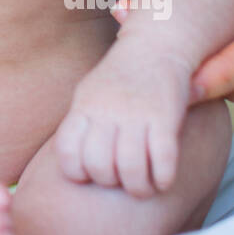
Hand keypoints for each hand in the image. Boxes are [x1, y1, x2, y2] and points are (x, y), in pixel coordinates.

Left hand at [55, 44, 191, 196]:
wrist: (156, 46)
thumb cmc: (121, 78)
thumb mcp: (89, 94)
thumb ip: (81, 127)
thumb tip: (75, 164)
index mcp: (85, 106)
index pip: (68, 152)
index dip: (77, 173)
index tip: (90, 174)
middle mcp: (108, 110)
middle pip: (98, 165)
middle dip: (109, 182)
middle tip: (120, 179)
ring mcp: (137, 113)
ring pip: (130, 168)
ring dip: (138, 188)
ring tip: (143, 187)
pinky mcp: (166, 116)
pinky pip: (163, 160)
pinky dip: (162, 179)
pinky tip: (163, 180)